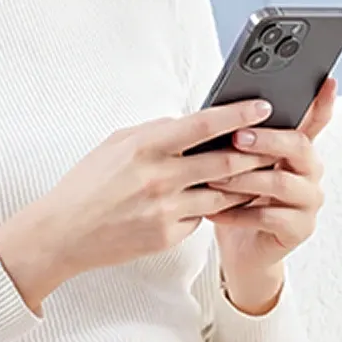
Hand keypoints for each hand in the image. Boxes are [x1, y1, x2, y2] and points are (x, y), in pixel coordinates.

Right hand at [0, 94, 295, 303]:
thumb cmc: (89, 182)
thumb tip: (190, 123)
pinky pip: (202, 216)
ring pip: (223, 193)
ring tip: (262, 171)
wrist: (64, 232)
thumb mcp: (118, 142)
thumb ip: (156, 131)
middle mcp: (160, 177)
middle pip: (225, 161)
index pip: (203, 124)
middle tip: (277, 141)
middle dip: (256, 151)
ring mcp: (167, 209)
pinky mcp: (169, 235)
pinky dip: (214, 206)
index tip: (262, 106)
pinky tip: (223, 199)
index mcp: (146, 146)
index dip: (238, 114)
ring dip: (246, 182)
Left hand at [207, 77, 335, 301]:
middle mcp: (310, 171)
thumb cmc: (238, 196)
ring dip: (243, 178)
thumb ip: (242, 137)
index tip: (328, 80)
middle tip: (236, 137)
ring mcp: (308, 201)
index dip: (324, 102)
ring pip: (280, 182)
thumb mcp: (241, 162)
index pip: (316, 120)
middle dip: (266, 139)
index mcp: (298, 149)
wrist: (241, 247)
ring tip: (213, 177)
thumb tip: (222, 108)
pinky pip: (269, 216)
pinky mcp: (300, 229)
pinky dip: (238, 213)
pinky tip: (215, 211)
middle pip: (298, 146)